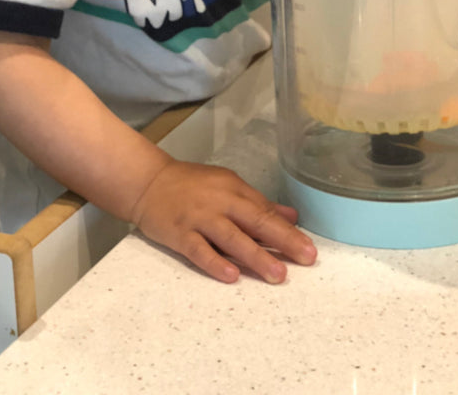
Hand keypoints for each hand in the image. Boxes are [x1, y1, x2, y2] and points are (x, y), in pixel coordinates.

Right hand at [130, 158, 316, 283]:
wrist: (148, 182)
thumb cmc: (190, 185)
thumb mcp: (226, 186)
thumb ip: (256, 202)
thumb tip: (290, 215)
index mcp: (234, 189)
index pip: (265, 211)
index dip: (288, 230)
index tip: (309, 248)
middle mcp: (220, 201)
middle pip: (255, 221)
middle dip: (283, 240)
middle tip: (306, 258)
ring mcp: (199, 218)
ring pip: (231, 238)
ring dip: (256, 256)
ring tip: (278, 274)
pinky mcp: (179, 233)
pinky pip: (199, 250)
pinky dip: (215, 262)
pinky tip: (232, 276)